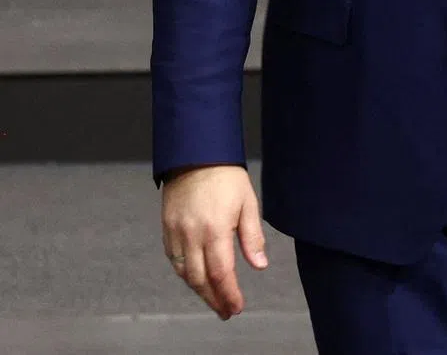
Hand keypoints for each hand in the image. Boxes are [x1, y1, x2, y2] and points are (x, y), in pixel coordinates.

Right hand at [160, 164, 268, 319]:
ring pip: (185, 274)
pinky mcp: (167, 230)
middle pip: (200, 280)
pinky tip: (196, 279)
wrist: (195, 155)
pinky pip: (174, 261)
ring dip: (199, 291)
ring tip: (214, 299)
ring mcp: (176, 234)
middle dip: (214, 299)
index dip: (229, 295)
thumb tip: (260, 265)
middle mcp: (192, 235)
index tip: (236, 307)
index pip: (221, 273)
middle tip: (226, 310)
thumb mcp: (248, 202)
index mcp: (215, 230)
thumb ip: (252, 236)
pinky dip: (185, 275)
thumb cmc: (225, 176)